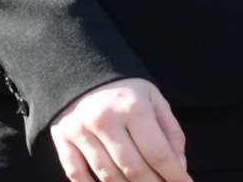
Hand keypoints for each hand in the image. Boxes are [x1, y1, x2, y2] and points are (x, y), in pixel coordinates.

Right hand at [50, 77, 190, 181]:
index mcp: (133, 107)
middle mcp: (105, 120)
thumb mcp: (154, 100)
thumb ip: (170, 132)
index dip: (174, 174)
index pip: (157, 152)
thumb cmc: (125, 91)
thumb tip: (179, 165)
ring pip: (107, 176)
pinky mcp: (62, 139)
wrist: (82, 71)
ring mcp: (80, 131)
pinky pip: (77, 174)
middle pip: (133, 168)